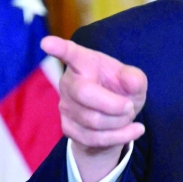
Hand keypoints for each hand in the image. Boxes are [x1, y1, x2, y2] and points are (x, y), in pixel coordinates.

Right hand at [41, 36, 146, 181]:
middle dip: (114, 104)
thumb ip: (135, 78)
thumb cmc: (122, 92)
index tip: (47, 43)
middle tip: (130, 106)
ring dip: (120, 122)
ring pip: (93, 120)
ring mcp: (66, 106)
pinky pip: (93, 138)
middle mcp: (69, 82)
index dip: (59, 48)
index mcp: (84, 63)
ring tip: (128, 116)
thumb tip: (130, 80)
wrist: (116, 121)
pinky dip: (119, 136)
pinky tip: (133, 130)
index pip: (70, 53)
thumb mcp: (135, 82)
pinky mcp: (68, 128)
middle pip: (85, 93)